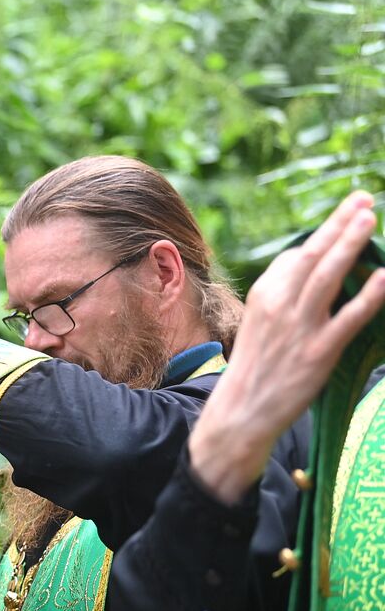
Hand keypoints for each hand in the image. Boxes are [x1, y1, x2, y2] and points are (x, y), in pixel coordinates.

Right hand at [189, 192, 383, 503]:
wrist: (241, 412)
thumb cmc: (255, 369)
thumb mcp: (260, 325)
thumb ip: (284, 299)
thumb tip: (311, 276)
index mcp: (264, 296)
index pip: (296, 257)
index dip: (324, 234)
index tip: (346, 213)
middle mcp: (279, 306)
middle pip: (313, 255)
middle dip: (340, 223)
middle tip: (364, 198)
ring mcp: (299, 328)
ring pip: (328, 276)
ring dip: (350, 243)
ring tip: (369, 218)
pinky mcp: (318, 352)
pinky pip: (349, 317)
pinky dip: (369, 294)